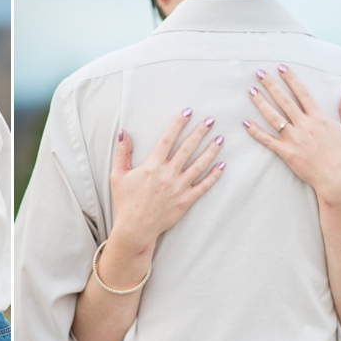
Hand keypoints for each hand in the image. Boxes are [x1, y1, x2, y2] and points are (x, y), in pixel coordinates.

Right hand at [110, 109, 225, 251]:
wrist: (135, 229)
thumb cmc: (126, 202)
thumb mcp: (118, 175)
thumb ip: (122, 152)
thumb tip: (124, 132)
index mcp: (152, 166)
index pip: (168, 139)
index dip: (179, 123)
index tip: (188, 111)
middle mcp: (168, 175)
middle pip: (187, 148)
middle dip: (200, 132)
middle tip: (211, 120)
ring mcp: (179, 188)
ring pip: (199, 165)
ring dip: (211, 150)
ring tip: (220, 139)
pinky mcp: (185, 201)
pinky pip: (203, 186)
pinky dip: (214, 176)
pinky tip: (222, 165)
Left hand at [244, 65, 340, 201]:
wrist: (338, 180)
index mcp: (319, 118)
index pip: (302, 92)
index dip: (291, 78)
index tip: (281, 67)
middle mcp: (305, 125)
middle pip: (284, 100)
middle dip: (270, 85)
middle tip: (258, 73)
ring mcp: (294, 139)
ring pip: (273, 116)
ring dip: (261, 103)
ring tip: (251, 91)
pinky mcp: (286, 153)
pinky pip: (268, 140)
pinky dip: (256, 131)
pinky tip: (245, 122)